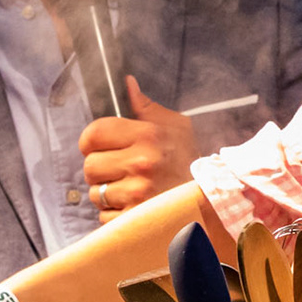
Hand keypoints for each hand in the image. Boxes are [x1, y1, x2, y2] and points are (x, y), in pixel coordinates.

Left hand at [80, 77, 197, 221]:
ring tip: (130, 189)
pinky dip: (115, 214)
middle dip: (101, 169)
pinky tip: (134, 206)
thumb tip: (127, 83)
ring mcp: (137, 193)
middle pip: (90, 166)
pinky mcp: (135, 218)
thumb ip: (147, 108)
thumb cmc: (189, 160)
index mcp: (148, 136)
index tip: (99, 146)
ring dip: (107, 193)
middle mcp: (141, 163)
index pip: (93, 134)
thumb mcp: (176, 127)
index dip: (91, 141)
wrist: (212, 199)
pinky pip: (104, 216)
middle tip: (120, 170)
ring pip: (95, 193)